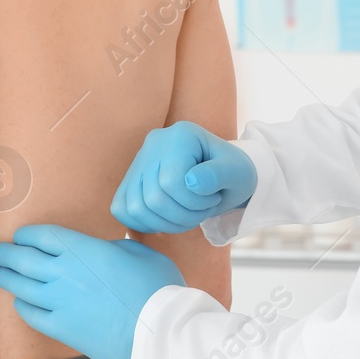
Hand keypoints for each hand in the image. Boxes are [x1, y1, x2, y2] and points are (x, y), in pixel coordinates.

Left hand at [0, 225, 184, 358]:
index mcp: (81, 250)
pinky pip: (32, 314)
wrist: (155, 332)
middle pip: (23, 260)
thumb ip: (118, 247)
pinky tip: (21, 303)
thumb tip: (107, 250)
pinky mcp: (61, 329)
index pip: (43, 236)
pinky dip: (22, 306)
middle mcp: (62, 273)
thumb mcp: (141, 253)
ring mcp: (59, 303)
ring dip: (8, 278)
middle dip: (6, 254)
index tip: (20, 236)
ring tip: (0, 274)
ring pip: (21, 287)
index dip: (27, 235)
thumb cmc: (155, 288)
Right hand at [112, 122, 257, 233]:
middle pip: (153, 198)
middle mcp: (153, 143)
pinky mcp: (130, 179)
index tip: (213, 198)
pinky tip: (168, 219)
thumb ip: (218, 174)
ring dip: (167, 223)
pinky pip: (122, 209)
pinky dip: (145, 223)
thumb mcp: (237, 172)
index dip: (194, 202)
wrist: (224, 174)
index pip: (171, 182)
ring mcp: (139, 161)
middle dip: (183, 215)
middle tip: (203, 210)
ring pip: (136, 207)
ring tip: (189, 214)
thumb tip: (192, 182)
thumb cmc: (232, 172)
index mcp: (180, 135)